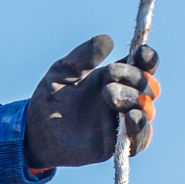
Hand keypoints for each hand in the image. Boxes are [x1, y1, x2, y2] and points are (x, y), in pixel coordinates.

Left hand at [22, 35, 159, 171]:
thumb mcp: (62, 71)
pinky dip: (141, 129)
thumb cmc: (50, 98)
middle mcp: (125, 98)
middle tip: (108, 80)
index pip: (144, 65)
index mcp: (117, 77)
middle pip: (149, 86)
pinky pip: (140, 140)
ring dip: (136, 100)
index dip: (148, 59)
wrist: (35, 130)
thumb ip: (83, 56)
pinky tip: (132, 117)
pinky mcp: (116, 144)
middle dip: (135, 79)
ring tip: (111, 96)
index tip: (140, 53)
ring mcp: (121, 121)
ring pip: (146, 110)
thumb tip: (108, 40)